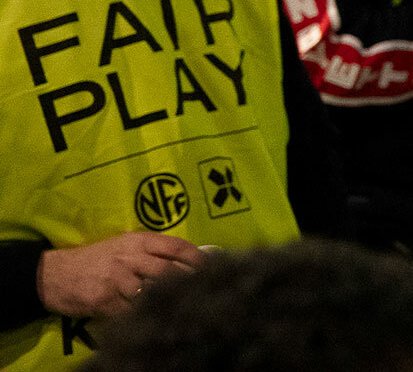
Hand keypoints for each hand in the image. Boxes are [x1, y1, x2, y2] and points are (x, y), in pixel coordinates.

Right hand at [37, 232, 204, 318]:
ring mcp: (118, 280)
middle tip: (203, 290)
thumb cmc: (94, 259)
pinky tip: (152, 318)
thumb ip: (150, 250)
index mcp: (137, 242)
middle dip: (187, 281)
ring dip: (167, 300)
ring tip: (182, 307)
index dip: (196, 257)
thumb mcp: (122, 245)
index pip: (175, 246)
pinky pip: (131, 311)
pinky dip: (143, 315)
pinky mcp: (105, 301)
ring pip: (152, 292)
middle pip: (168, 270)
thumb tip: (186, 258)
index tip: (211, 267)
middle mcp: (130, 258)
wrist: (54, 274)